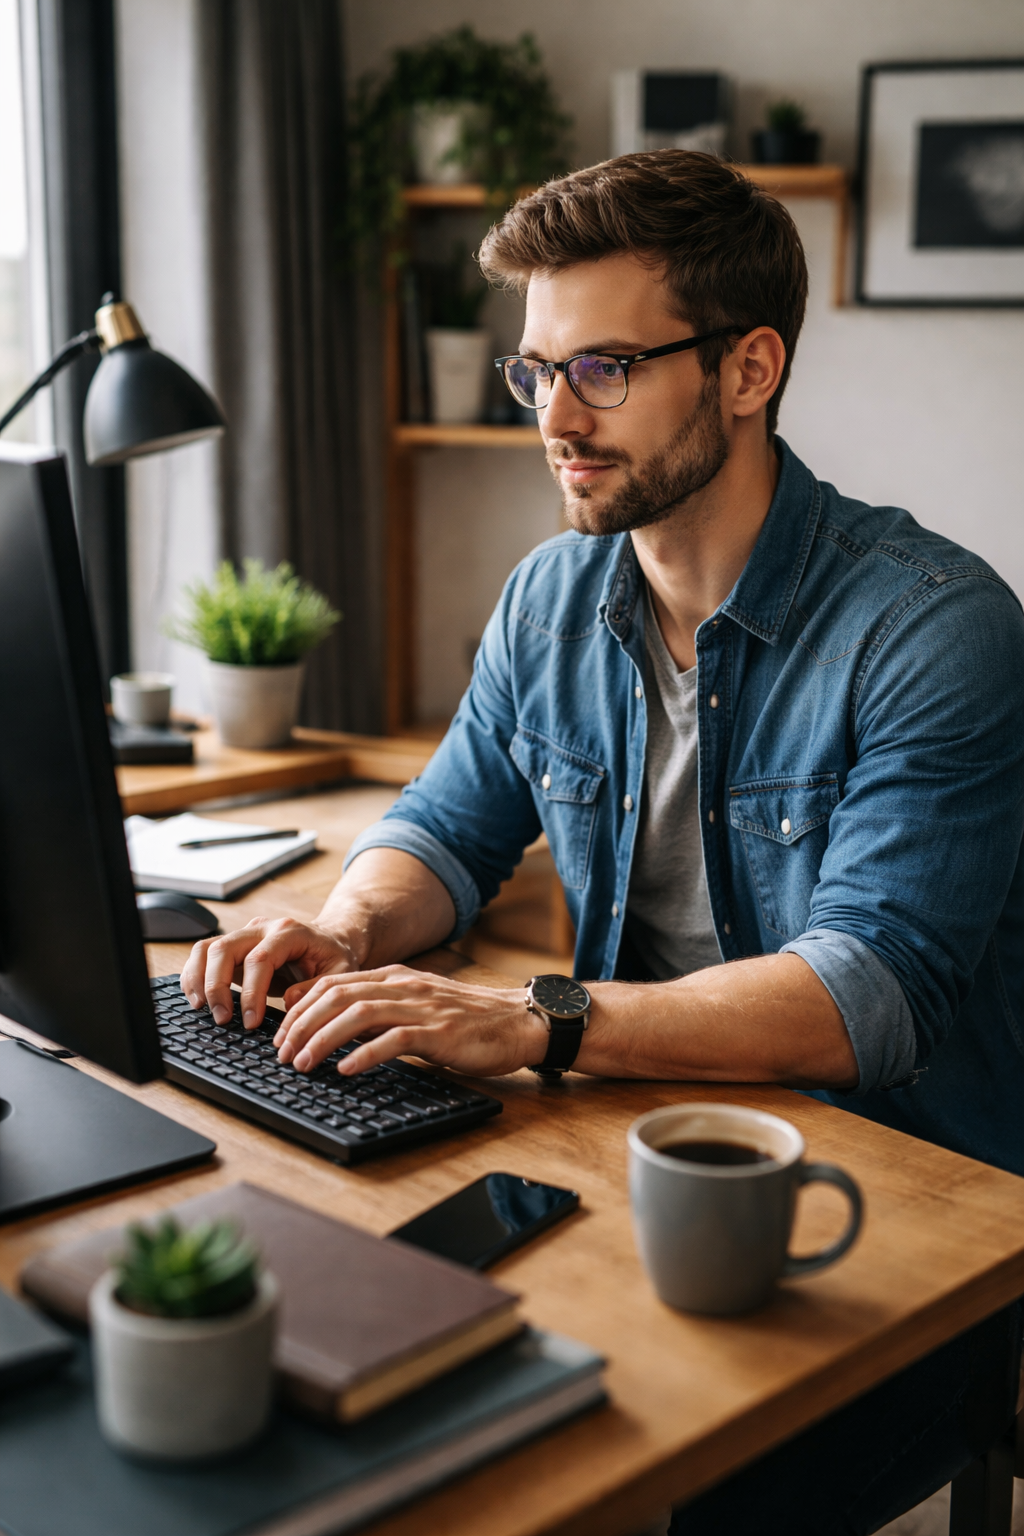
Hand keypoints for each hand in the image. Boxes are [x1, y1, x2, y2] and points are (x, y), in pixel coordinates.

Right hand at [180, 917, 359, 1028]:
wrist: (331, 939)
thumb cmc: (335, 957)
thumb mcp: (339, 974)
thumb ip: (316, 989)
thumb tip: (288, 1003)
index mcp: (289, 932)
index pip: (260, 959)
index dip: (250, 992)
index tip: (250, 1021)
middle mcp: (262, 927)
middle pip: (224, 948)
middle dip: (216, 986)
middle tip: (222, 1019)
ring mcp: (244, 934)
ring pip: (207, 948)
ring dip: (198, 979)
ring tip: (202, 1009)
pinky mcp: (234, 946)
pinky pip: (204, 954)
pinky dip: (195, 976)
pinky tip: (198, 999)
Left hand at [273, 965, 550, 1078]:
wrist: (518, 1022)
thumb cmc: (468, 1021)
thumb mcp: (417, 1007)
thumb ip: (381, 1011)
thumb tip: (337, 1027)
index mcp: (395, 978)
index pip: (334, 983)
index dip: (301, 1006)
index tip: (281, 1032)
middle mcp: (403, 987)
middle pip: (337, 996)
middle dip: (301, 1024)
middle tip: (281, 1052)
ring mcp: (421, 1007)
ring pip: (358, 1014)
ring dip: (323, 1039)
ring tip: (302, 1062)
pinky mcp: (438, 1033)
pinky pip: (393, 1039)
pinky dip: (364, 1054)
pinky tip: (344, 1069)